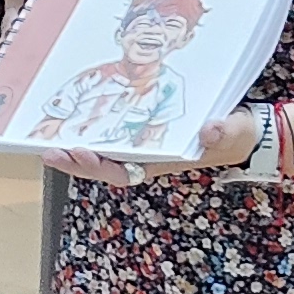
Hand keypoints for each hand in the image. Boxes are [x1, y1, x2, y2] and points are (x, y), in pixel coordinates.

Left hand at [51, 116, 248, 188]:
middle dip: (77, 163)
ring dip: (78, 150)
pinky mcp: (144, 129)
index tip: (82, 154)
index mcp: (162, 162)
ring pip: (104, 153)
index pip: (125, 172)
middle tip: (49, 152)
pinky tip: (74, 121)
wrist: (244, 130)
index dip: (101, 167)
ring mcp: (144, 145)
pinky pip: (112, 135)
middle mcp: (148, 157)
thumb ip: (223, 132)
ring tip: (50, 143)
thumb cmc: (236, 134)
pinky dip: (92, 131)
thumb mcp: (233, 132)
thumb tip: (210, 130)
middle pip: (105, 166)